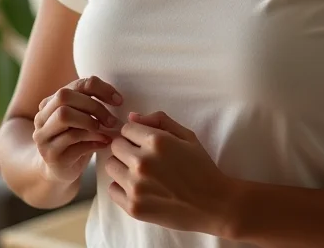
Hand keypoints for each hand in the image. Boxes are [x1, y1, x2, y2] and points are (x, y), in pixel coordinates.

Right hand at [33, 76, 122, 183]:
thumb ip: (92, 105)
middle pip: (65, 96)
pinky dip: (93, 139)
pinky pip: (72, 140)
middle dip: (94, 106)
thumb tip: (117, 99)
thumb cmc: (76, 140)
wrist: (60, 171)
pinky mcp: (50, 155)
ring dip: (91, 122)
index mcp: (51, 102)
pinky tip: (104, 143)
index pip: (77, 84)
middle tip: (112, 120)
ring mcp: (43, 136)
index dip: (101, 89)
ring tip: (106, 131)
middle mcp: (42, 117)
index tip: (119, 100)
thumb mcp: (82, 119)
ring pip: (64, 116)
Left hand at [105, 111, 236, 236]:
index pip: (126, 128)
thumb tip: (132, 116)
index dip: (135, 132)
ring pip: (110, 166)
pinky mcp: (133, 207)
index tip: (143, 140)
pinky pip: (112, 190)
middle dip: (127, 147)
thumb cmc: (201, 166)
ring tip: (139, 172)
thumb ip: (159, 121)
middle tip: (141, 155)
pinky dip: (121, 187)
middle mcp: (142, 162)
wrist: (212, 203)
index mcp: (156, 141)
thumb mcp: (187, 135)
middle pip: (115, 145)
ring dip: (122, 166)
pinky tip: (138, 187)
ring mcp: (136, 186)